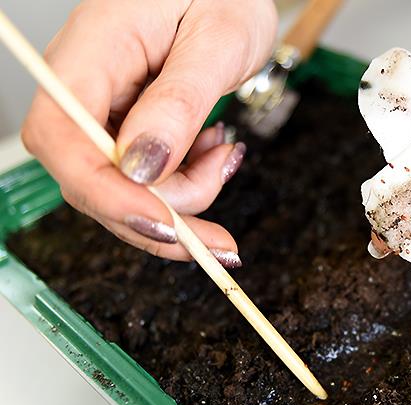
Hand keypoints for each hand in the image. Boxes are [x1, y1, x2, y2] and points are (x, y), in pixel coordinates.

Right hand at [20, 0, 277, 266]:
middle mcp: (87, 83)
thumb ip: (179, 102)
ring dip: (181, 198)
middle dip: (157, 214)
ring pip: (122, 187)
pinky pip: (146, 176)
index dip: (106, 193)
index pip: (63, 137)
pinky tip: (215, 152)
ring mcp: (105, 107)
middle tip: (216, 235)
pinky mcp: (129, 124)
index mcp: (93, 49)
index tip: (164, 223)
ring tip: (224, 157)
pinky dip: (187, 182)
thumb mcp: (216, 41)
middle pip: (90, 177)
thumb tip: (141, 165)